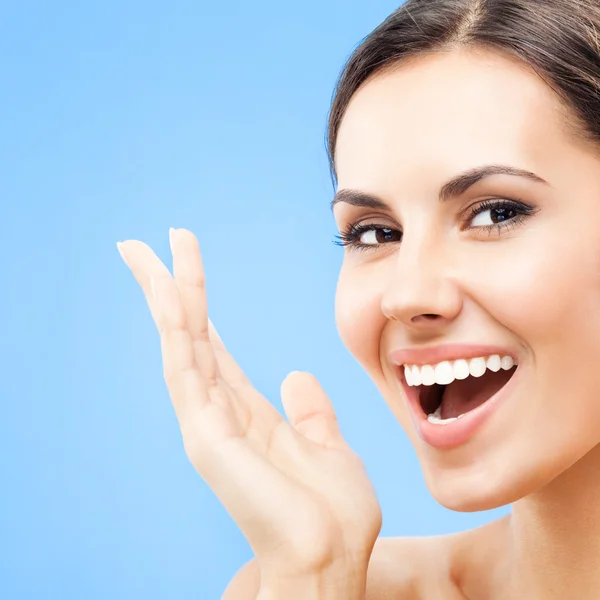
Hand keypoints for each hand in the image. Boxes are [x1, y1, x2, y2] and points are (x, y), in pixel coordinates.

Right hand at [117, 228, 381, 584]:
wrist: (332, 563)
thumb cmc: (333, 515)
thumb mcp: (329, 448)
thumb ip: (311, 412)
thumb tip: (297, 375)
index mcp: (248, 411)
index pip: (213, 347)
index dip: (198, 307)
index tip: (185, 270)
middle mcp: (220, 411)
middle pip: (188, 336)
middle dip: (170, 288)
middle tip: (147, 245)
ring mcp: (207, 422)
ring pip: (180, 343)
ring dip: (165, 296)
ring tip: (145, 253)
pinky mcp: (206, 436)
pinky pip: (186, 369)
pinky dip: (175, 329)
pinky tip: (166, 294)